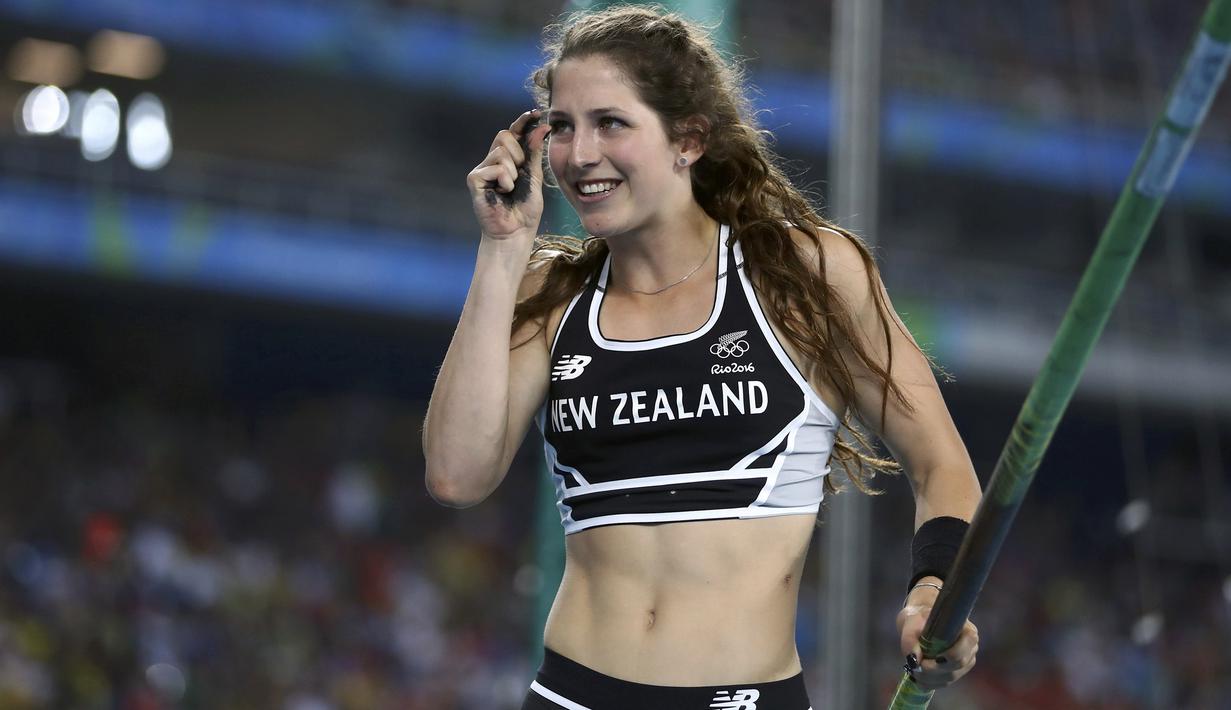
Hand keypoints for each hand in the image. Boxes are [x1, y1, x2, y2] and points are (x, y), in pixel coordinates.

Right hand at [466, 109, 552, 241]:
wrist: (516, 232)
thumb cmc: (525, 209)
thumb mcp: (535, 177)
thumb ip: (534, 152)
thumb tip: (542, 126)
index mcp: (509, 159)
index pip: (513, 132)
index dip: (522, 121)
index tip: (535, 113)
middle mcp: (493, 160)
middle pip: (504, 135)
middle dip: (518, 152)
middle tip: (519, 174)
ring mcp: (482, 169)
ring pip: (501, 152)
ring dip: (513, 172)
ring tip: (510, 189)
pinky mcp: (474, 179)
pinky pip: (495, 168)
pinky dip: (505, 181)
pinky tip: (501, 194)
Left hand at [896, 585, 978, 690]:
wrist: (920, 620)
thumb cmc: (919, 617)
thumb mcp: (911, 621)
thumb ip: (910, 639)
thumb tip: (913, 661)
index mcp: (967, 632)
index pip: (964, 650)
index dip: (946, 658)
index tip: (925, 659)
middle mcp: (970, 648)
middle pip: (957, 666)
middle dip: (934, 671)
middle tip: (915, 667)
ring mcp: (965, 661)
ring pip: (951, 677)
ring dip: (930, 679)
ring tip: (913, 672)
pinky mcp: (956, 671)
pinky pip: (945, 682)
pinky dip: (930, 683)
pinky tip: (918, 678)